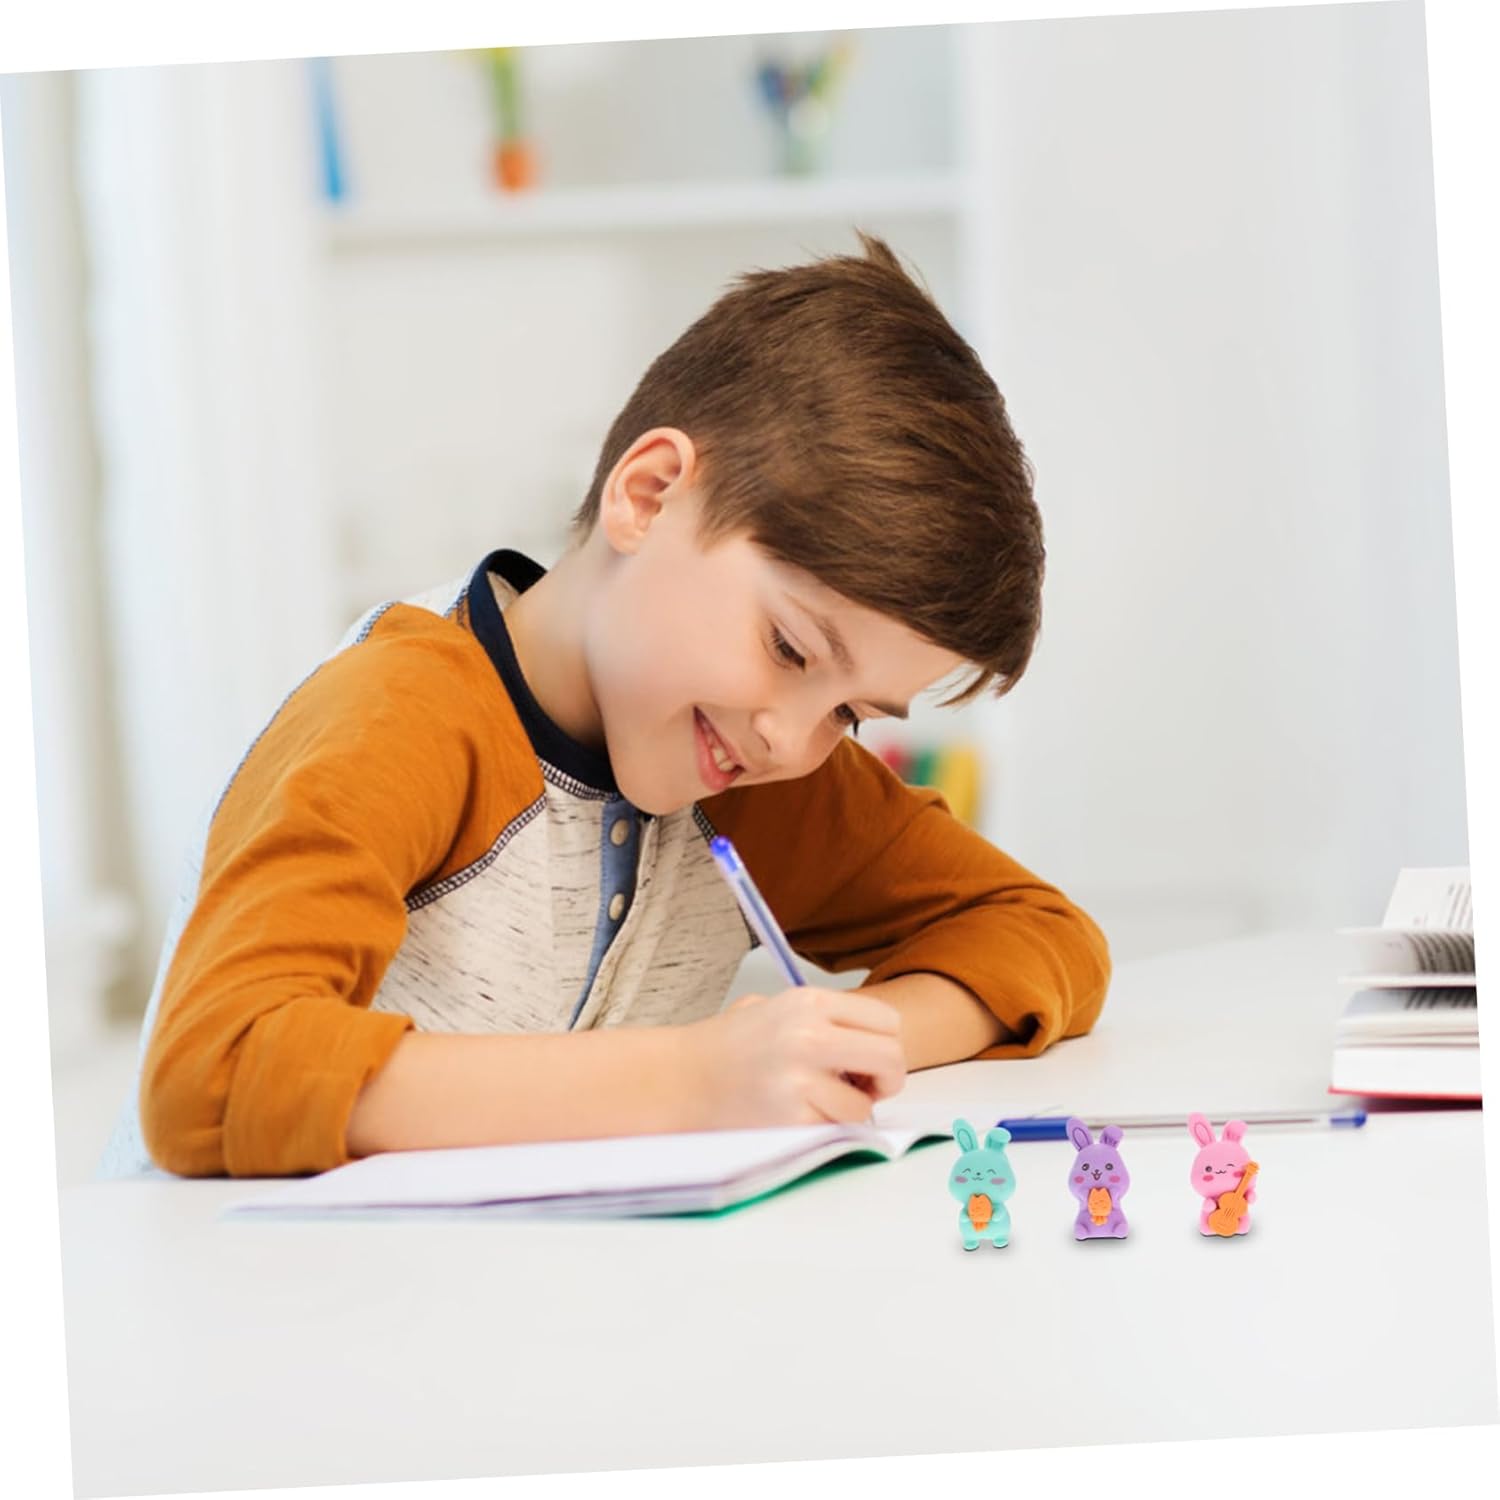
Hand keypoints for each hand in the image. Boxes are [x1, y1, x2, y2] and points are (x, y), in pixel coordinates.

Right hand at [683, 987, 905, 1128]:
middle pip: (891, 1059)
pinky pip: (834, 1130)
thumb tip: (872, 1041)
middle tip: (866, 1088)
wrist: (678, 1079)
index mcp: (808, 1003)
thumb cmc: (726, 1046)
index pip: (887, 1022)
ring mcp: (799, 1080)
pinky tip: (795, 1115)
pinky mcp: (789, 1120)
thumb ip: (822, 1017)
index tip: (868, 1059)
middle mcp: (808, 1036)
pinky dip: (823, 1128)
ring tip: (818, 1102)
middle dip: (887, 1080)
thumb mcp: (772, 1007)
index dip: (886, 1044)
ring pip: (865, 1105)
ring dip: (850, 1110)